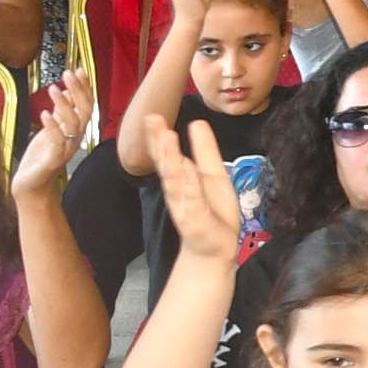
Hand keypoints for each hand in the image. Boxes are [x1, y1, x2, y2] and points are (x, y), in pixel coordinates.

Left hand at [11, 72, 94, 191]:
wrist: (32, 185)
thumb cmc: (41, 156)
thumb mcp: (52, 128)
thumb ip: (61, 111)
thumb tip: (67, 89)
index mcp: (76, 130)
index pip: (87, 104)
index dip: (84, 87)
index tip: (78, 69)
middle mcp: (76, 138)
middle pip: (85, 111)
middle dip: (78, 90)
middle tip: (67, 73)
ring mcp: (67, 149)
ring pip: (73, 124)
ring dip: (64, 104)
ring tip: (53, 88)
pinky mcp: (54, 159)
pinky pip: (58, 141)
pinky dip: (52, 126)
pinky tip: (44, 113)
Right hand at [151, 117, 248, 260]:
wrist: (215, 250)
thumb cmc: (212, 212)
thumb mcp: (213, 173)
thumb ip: (205, 150)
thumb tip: (197, 122)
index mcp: (182, 179)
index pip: (166, 155)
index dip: (158, 137)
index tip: (152, 116)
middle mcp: (178, 191)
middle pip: (166, 163)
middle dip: (160, 142)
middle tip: (152, 120)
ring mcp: (185, 206)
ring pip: (175, 180)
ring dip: (170, 159)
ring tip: (166, 137)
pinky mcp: (196, 220)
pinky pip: (192, 201)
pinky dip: (189, 187)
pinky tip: (186, 171)